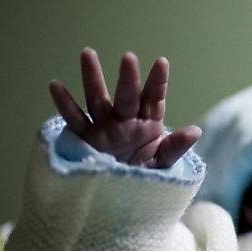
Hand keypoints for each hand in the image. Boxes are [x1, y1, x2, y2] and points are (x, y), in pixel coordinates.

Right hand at [49, 48, 201, 168]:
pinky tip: (55, 85)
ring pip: (97, 99)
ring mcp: (104, 127)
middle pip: (126, 96)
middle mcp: (125, 120)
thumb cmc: (145, 176)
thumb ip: (175, 147)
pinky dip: (65, 104)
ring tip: (87, 53)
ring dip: (92, 78)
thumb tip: (195, 131)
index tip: (161, 62)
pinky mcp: (86, 138)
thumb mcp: (162, 164)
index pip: (154, 98)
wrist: (121, 197)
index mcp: (148, 123)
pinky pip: (75, 120)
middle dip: (127, 78)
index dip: (157, 82)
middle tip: (128, 57)